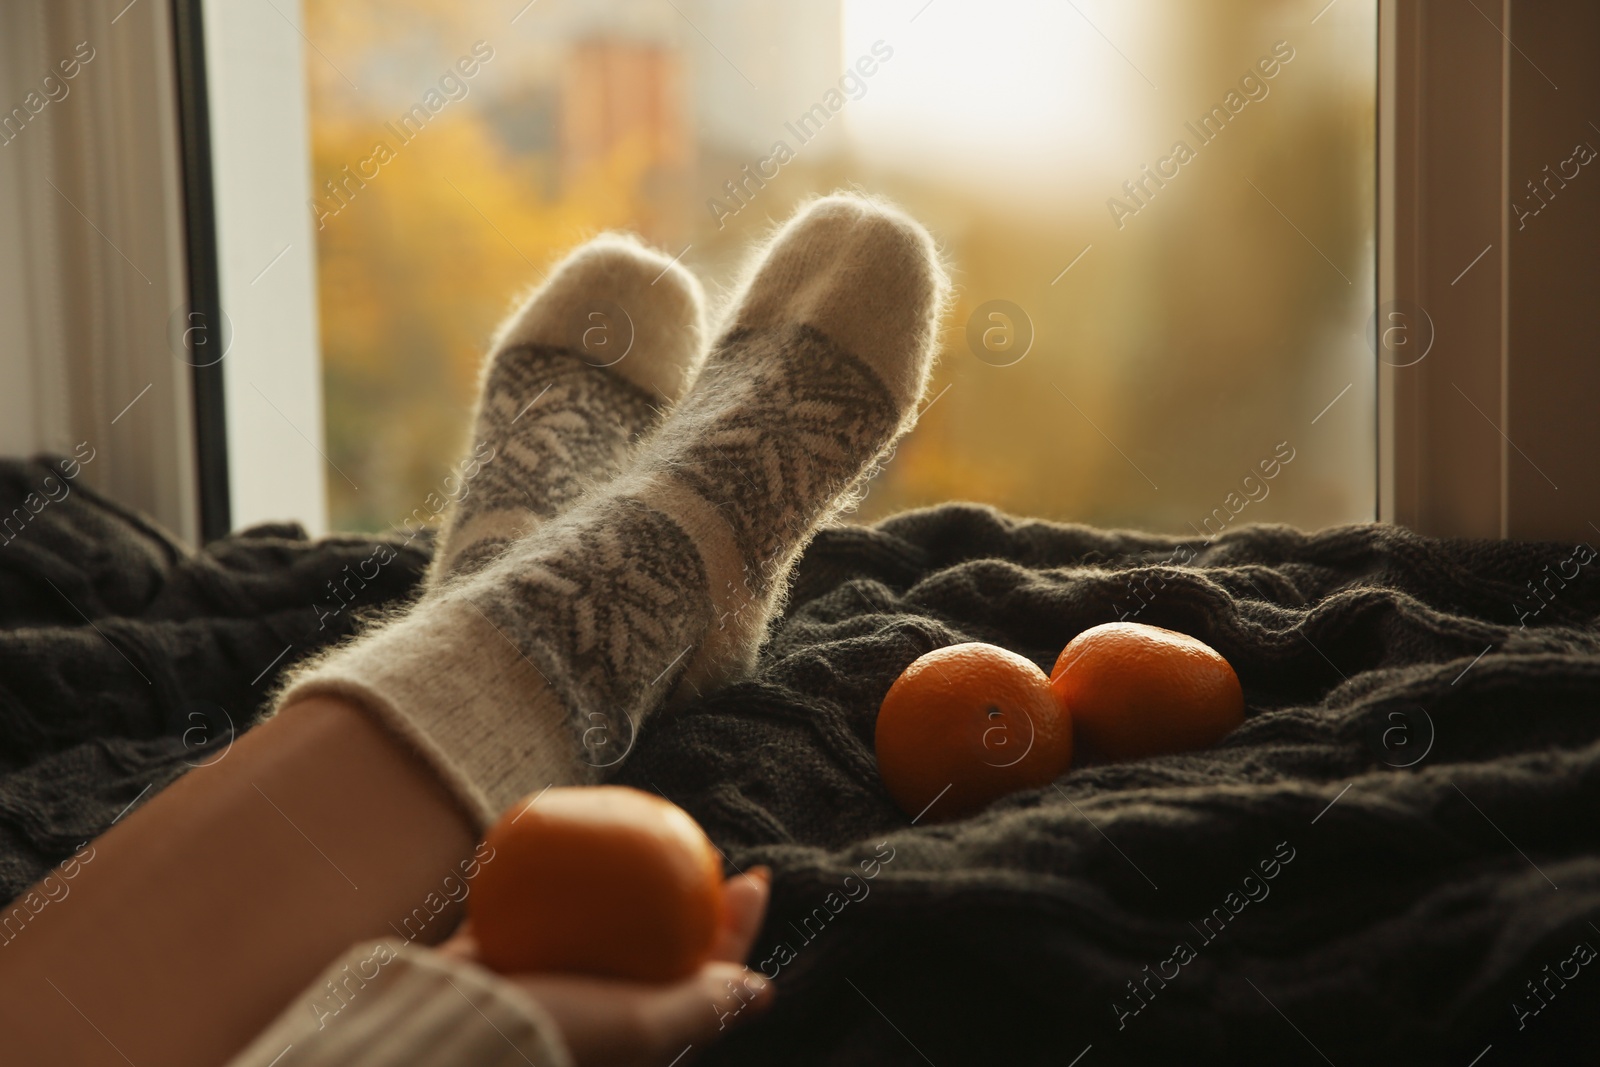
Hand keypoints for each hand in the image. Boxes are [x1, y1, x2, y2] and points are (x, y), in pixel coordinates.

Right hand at [440, 867, 773, 1066]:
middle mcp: (601, 1005)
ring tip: (648, 832)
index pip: (709, 973)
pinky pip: (544, 901)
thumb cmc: (554, 1034)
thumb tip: (763, 991)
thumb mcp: (642, 1029)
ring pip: (606, 919)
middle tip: (703, 848)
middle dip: (688, 894)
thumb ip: (703, 1007)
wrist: (453, 1030)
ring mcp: (555, 977)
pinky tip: (579, 835)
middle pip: (662, 940)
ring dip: (630, 879)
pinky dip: (563, 872)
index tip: (756, 877)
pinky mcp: (510, 953)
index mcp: (639, 1030)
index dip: (740, 925)